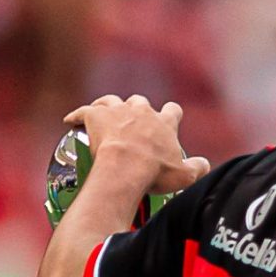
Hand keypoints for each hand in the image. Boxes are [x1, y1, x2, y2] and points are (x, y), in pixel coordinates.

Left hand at [64, 95, 210, 193]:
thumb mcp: (184, 176)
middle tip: (132, 124)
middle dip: (137, 109)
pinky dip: (77, 115)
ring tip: (104, 115)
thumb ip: (198, 168)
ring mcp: (118, 111)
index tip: (168, 121)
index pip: (172, 111)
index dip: (170, 115)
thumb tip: (205, 165)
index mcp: (164, 122)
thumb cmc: (154, 172)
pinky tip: (70, 121)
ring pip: (112, 100)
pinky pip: (83, 111)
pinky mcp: (95, 115)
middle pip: (140, 102)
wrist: (125, 168)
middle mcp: (142, 111)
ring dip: (109, 106)